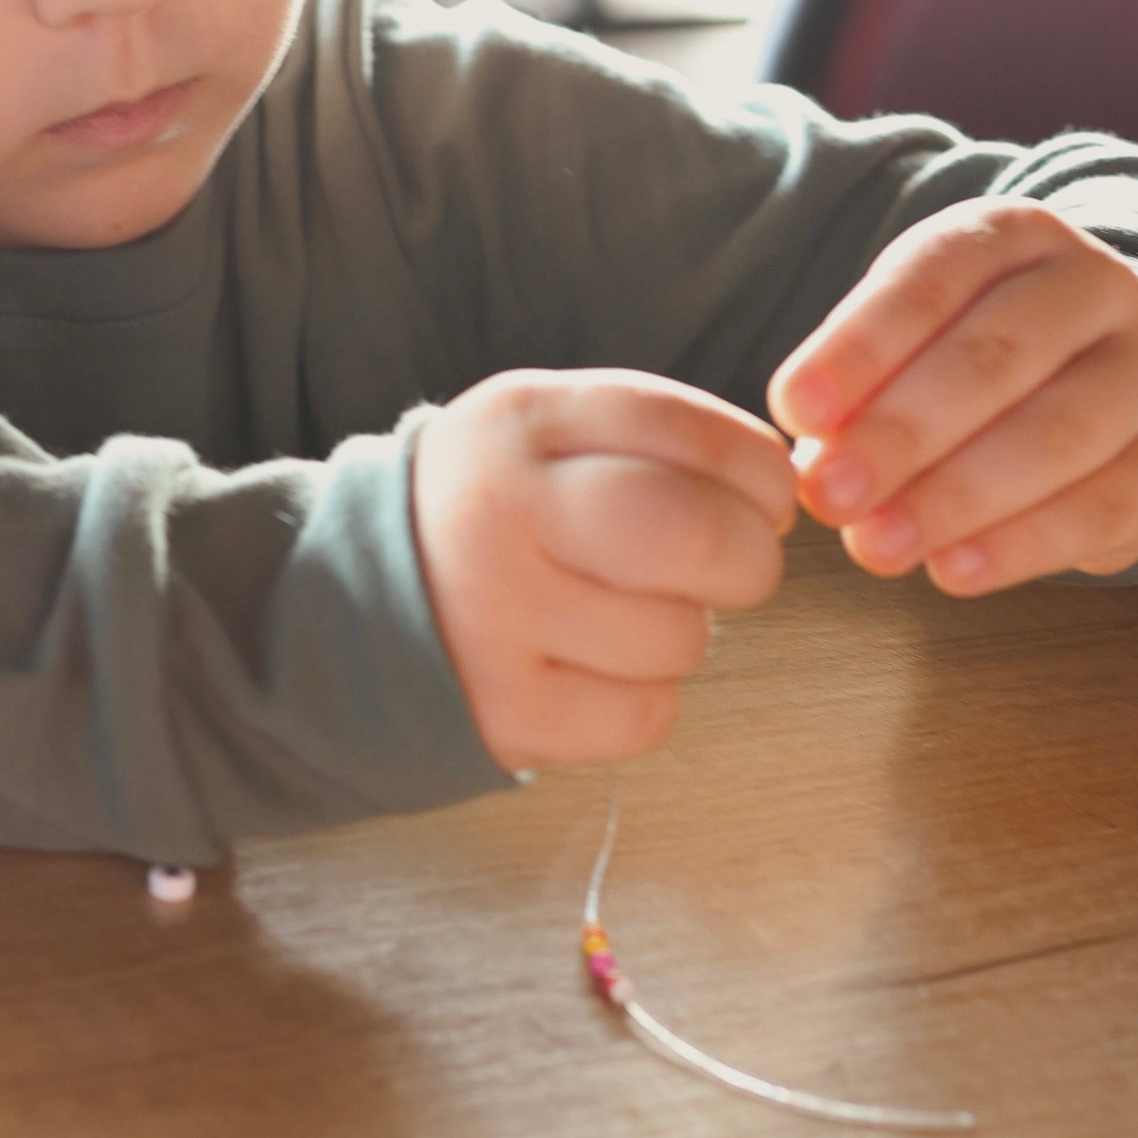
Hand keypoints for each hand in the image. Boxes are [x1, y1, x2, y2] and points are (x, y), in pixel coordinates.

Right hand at [411, 370, 794, 772]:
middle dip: (749, 555)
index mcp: (522, 421)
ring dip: (684, 631)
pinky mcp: (507, 712)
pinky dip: (647, 698)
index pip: (681, 428)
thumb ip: (655, 436)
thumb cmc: (500, 508)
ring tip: (628, 612)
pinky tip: (600, 667)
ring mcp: (498, 617)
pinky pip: (645, 716)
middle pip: (691, 534)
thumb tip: (781, 487)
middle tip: (739, 564)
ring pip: (679, 637)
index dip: (757, 469)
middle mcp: (502, 511)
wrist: (356, 596)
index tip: (767, 495)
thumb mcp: (547, 431)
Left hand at [769, 202, 1137, 595]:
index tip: (796, 411)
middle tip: (829, 495)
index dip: (860, 347)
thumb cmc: (973, 353)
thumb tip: (812, 453)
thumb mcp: (913, 336)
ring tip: (877, 547)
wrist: (1108, 384)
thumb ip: (862, 383)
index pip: (932, 277)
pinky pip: (1102, 505)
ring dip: (957, 497)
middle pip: (996, 355)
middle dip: (902, 431)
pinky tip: (953, 571)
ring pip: (1059, 432)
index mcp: (1012, 233)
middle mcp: (1093, 285)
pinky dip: (1021, 544)